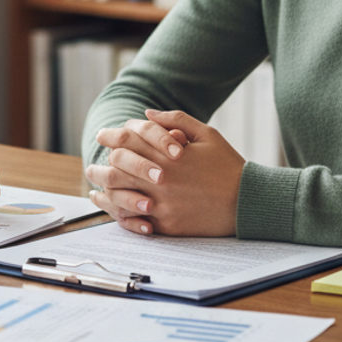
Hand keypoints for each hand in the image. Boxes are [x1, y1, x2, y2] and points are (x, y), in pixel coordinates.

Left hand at [85, 108, 242, 236]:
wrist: (249, 203)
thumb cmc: (228, 166)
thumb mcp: (206, 134)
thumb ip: (174, 120)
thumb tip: (145, 114)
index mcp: (168, 156)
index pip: (128, 141)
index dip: (111, 136)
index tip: (103, 136)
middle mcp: (161, 180)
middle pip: (117, 168)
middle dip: (101, 164)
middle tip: (93, 164)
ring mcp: (163, 205)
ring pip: (120, 196)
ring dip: (104, 191)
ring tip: (95, 188)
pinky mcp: (168, 226)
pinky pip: (135, 221)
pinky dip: (120, 214)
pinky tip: (112, 210)